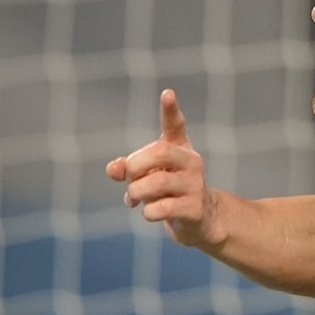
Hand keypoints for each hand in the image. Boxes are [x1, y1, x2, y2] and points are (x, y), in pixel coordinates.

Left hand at [106, 89, 217, 246]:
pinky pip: (162, 208)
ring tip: (133, 199)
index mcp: (180, 149)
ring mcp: (196, 186)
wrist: (201, 220)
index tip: (167, 94)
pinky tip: (150, 213)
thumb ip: (127, 168)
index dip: (170, 110)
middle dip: (135, 166)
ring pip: (157, 182)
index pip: (176, 125)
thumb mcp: (147, 176)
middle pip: (159, 153)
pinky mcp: (195, 209)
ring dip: (136, 192)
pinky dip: (147, 212)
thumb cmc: (169, 192)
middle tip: (128, 178)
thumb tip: (113, 170)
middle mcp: (192, 163)